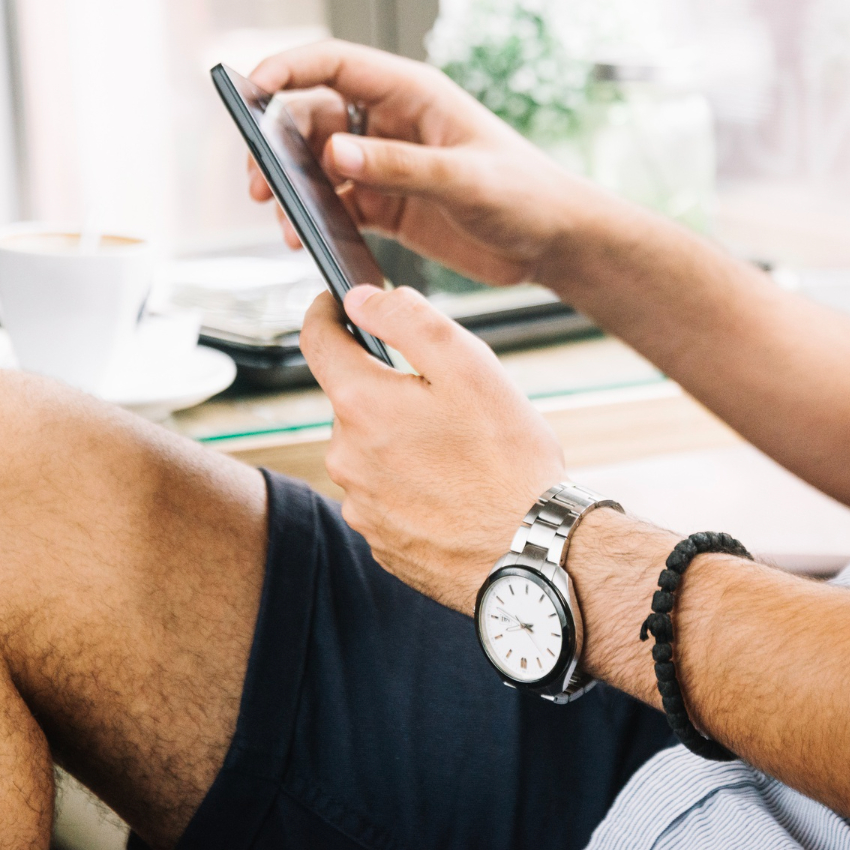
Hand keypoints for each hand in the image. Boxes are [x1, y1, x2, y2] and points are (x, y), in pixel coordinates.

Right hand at [248, 39, 613, 286]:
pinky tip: (306, 240)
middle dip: (276, 144)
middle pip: (309, 117)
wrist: (555, 243)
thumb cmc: (527, 195)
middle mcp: (390, 122)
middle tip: (259, 182)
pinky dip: (313, 220)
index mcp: (411, 93)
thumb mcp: (465, 179)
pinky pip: (333, 205)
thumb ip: (401, 167)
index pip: (333, 64)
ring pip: (315, 165)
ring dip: (291, 189)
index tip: (248, 91)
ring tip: (286, 224)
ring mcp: (385, 164)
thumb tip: (335, 153)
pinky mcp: (386, 205)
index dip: (285, 69)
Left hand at [299, 283, 565, 613]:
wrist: (532, 552)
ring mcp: (360, 505)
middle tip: (450, 400)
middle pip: (353, 399)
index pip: (317, 340)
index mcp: (361, 405)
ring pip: (370, 449)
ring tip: (462, 454)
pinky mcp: (380, 540)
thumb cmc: (509, 459)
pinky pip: (385, 494)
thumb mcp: (470, 366)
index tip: (340, 303)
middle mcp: (346, 457)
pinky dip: (411, 484)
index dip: (327, 312)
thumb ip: (408, 320)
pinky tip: (456, 490)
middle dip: (390, 388)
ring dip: (403, 440)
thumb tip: (360, 297)